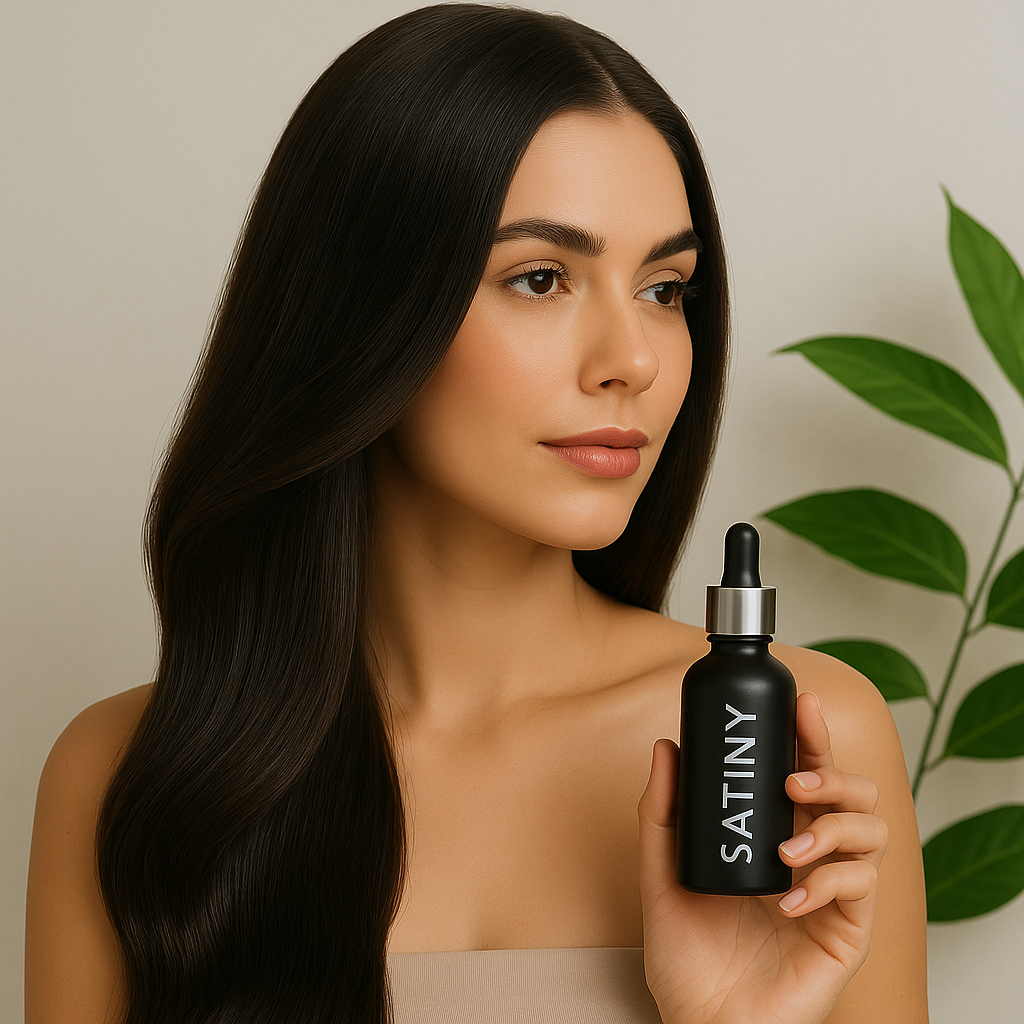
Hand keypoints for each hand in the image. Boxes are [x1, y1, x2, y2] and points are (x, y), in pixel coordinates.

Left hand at [637, 691, 887, 1023]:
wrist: (703, 1023)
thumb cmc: (687, 956)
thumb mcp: (663, 874)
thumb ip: (663, 813)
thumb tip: (667, 746)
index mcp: (772, 834)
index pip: (804, 773)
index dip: (811, 736)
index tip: (801, 704)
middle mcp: (809, 855)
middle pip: (854, 792)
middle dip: (833, 774)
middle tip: (794, 782)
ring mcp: (832, 893)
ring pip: (872, 831)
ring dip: (834, 827)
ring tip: (789, 847)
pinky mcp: (846, 932)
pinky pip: (860, 889)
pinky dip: (828, 883)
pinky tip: (788, 899)